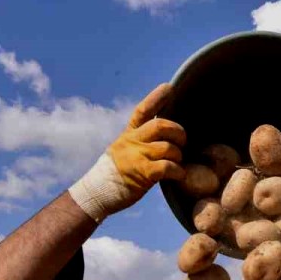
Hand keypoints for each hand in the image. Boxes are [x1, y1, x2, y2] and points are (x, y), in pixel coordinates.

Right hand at [68, 83, 186, 221]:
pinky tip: (179, 174)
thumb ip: (140, 140)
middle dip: (177, 132)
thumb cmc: (116, 172)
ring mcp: (136, 156)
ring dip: (178, 156)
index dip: (156, 97)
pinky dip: (178, 171)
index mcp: (129, 134)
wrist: (98, 192)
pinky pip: (167, 166)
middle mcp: (132, 142)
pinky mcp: (142, 173)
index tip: (169, 87)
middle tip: (182, 141)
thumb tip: (163, 134)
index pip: (143, 110)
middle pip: (161, 126)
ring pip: (167, 147)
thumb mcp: (123, 148)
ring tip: (177, 163)